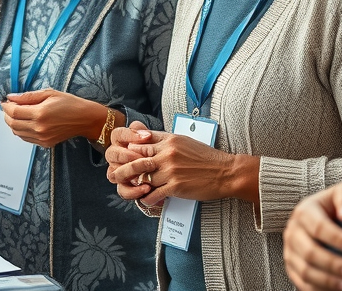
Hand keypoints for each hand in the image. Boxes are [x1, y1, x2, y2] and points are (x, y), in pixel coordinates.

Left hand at [0, 89, 108, 147]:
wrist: (84, 119)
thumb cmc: (69, 103)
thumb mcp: (49, 93)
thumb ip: (28, 96)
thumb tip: (11, 97)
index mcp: (40, 113)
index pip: (14, 112)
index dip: (6, 106)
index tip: (5, 101)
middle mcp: (39, 128)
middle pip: (13, 124)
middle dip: (7, 115)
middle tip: (8, 107)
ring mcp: (42, 138)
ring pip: (17, 133)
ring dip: (12, 123)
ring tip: (16, 114)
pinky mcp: (45, 143)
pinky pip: (26, 138)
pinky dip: (21, 130)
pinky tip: (25, 122)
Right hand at [105, 122, 153, 201]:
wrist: (163, 168)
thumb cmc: (155, 151)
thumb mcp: (153, 138)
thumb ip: (147, 134)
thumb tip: (145, 134)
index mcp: (120, 142)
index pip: (117, 134)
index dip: (129, 135)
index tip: (147, 136)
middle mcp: (116, 157)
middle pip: (112, 154)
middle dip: (127, 155)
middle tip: (143, 157)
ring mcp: (118, 172)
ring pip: (114, 174)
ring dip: (130, 173)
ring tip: (145, 174)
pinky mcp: (125, 187)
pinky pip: (123, 190)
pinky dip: (134, 191)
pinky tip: (147, 188)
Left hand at [106, 130, 251, 206]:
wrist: (226, 172)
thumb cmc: (207, 157)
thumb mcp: (186, 142)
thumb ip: (167, 141)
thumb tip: (150, 142)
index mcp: (170, 140)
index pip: (142, 141)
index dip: (129, 148)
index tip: (123, 154)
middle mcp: (168, 153)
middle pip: (137, 158)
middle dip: (125, 166)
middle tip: (116, 172)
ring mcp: (171, 170)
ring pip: (143, 177)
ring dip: (135, 184)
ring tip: (130, 188)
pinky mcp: (176, 186)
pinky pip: (154, 193)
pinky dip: (147, 198)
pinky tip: (145, 200)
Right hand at [284, 183, 341, 290]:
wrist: (320, 216)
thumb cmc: (334, 206)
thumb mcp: (341, 193)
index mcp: (304, 212)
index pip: (318, 227)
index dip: (336, 238)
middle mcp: (293, 232)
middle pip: (310, 252)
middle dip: (333, 264)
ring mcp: (290, 251)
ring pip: (305, 270)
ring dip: (327, 280)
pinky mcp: (292, 267)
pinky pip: (301, 282)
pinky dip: (319, 289)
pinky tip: (337, 290)